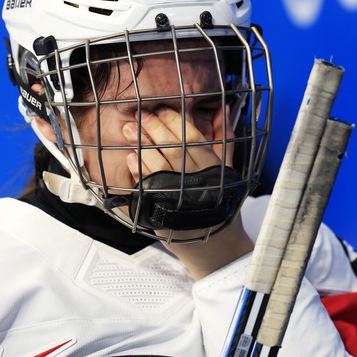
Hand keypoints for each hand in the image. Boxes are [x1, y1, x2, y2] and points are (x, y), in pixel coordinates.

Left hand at [123, 106, 252, 278]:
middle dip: (154, 129)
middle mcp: (200, 183)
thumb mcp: (227, 171)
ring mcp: (182, 199)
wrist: (216, 247)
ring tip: (129, 131)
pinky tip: (130, 158)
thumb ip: (225, 139)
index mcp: (215, 170)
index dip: (176, 122)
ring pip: (160, 167)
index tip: (160, 109)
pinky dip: (139, 171)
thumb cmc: (220, 205)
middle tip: (139, 115)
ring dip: (142, 146)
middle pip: (175, 149)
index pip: (194, 139)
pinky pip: (149, 188)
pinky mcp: (166, 213)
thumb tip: (222, 109)